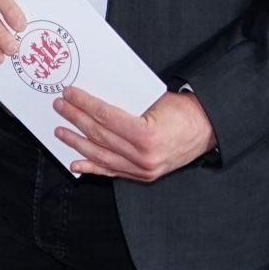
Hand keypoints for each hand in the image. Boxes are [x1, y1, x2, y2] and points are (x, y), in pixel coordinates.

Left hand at [54, 85, 215, 181]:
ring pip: (101, 155)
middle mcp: (143, 156)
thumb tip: (92, 97)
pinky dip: (92, 167)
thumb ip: (125, 103)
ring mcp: (143, 169)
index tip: (69, 93)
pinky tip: (75, 163)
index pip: (105, 116)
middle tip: (60, 106)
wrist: (208, 129)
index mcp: (146, 135)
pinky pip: (112, 172)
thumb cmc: (184, 111)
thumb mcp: (154, 101)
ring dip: (77, 142)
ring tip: (60, 131)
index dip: (84, 104)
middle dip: (75, 118)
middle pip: (99, 134)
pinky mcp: (143, 175)